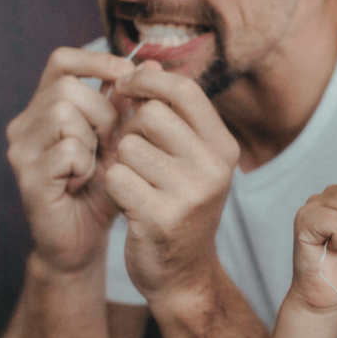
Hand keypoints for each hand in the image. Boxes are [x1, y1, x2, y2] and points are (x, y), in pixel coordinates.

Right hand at [6, 47, 135, 272]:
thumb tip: (152, 64)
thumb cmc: (103, 188)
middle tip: (111, 144)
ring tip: (94, 165)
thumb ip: (130, 106)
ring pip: (63, 113)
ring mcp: (21, 149)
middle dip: (102, 113)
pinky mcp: (26, 176)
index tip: (127, 74)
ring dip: (93, 140)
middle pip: (67, 88)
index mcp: (45, 108)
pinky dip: (85, 165)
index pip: (61, 61)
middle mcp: (25, 124)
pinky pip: (67, 150)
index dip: (95, 61)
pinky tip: (82, 182)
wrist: (84, 240)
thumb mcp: (122, 142)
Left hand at [103, 62, 240, 306]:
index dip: (148, 81)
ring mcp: (190, 194)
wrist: (183, 274)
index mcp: (224, 147)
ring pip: (128, 146)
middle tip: (132, 152)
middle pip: (151, 115)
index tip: (127, 87)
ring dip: (120, 161)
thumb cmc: (178, 206)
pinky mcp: (160, 217)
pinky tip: (127, 202)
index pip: (184, 91)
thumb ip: (170, 115)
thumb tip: (144, 63)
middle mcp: (214, 168)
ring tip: (134, 182)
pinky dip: (112, 186)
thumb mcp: (188, 159)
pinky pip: (116, 177)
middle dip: (131, 129)